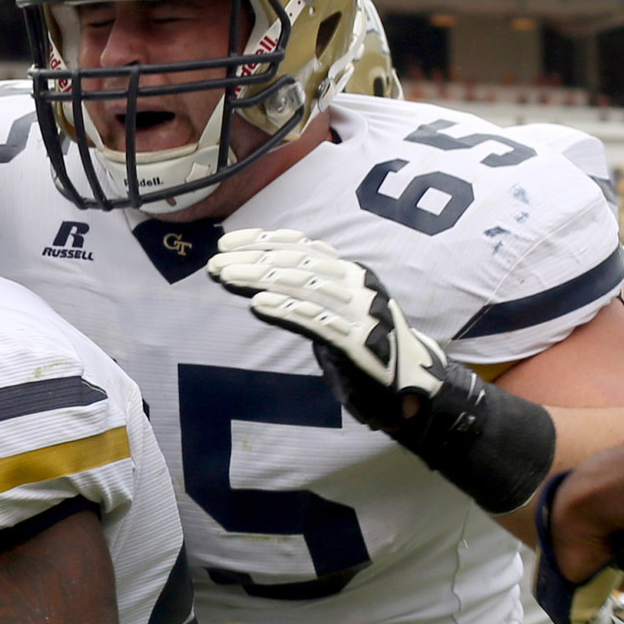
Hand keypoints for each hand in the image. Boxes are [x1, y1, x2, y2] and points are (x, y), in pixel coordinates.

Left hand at [208, 231, 447, 427]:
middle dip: (253, 260)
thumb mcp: (337, 308)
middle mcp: (355, 285)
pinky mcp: (357, 342)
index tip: (225, 243)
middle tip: (215, 264)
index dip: (261, 241)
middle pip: (297, 263)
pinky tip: (258, 305)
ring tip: (227, 277)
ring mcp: (358, 312)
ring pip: (303, 286)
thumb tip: (259, 275)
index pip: (300, 246)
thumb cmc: (365, 344)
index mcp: (349, 272)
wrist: (409, 382)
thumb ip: (307, 291)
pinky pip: (317, 322)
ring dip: (261, 279)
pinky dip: (287, 310)